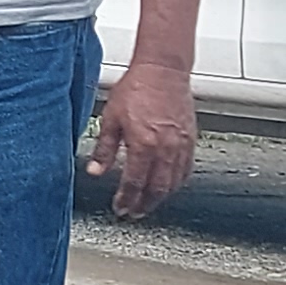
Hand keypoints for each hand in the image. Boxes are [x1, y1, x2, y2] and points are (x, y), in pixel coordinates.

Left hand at [84, 61, 196, 218]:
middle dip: (144, 205)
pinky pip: (186, 169)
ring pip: (173, 183)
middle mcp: (165, 148)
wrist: (162, 70)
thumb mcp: (111, 118)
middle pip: (156, 189)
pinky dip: (177, 182)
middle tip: (134, 213)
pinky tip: (170, 185)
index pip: (134, 183)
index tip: (120, 208)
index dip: (126, 200)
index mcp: (143, 144)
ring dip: (160, 197)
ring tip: (149, 204)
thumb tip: (94, 171)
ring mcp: (181, 145)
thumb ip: (104, 149)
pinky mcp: (191, 139)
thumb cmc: (137, 88)